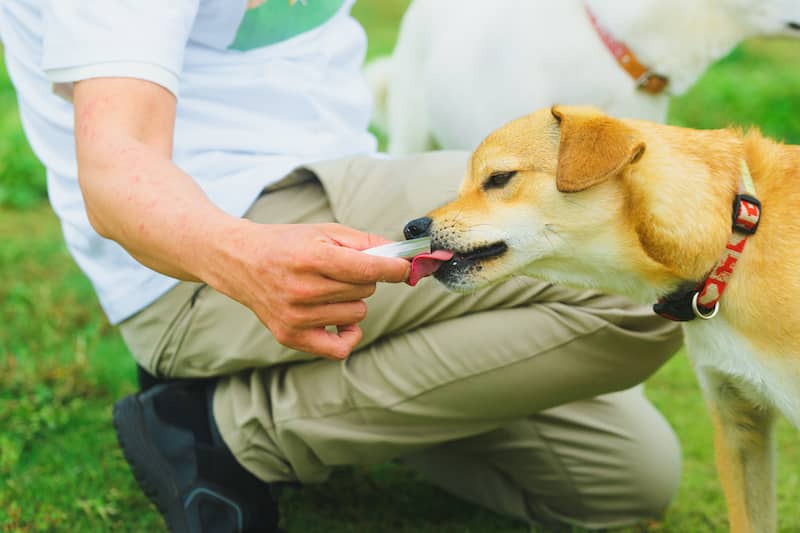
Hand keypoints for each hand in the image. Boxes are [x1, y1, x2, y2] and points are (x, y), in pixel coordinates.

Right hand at [206, 221, 409, 359]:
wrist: (241, 261)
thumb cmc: (287, 244)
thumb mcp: (324, 232)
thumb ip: (365, 243)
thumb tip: (401, 256)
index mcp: (312, 258)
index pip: (369, 269)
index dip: (394, 269)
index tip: (404, 267)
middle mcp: (303, 290)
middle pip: (366, 290)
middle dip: (362, 278)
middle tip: (339, 270)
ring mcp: (296, 316)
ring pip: (357, 314)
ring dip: (351, 301)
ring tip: (327, 289)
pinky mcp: (291, 336)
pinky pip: (340, 348)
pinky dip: (347, 334)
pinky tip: (338, 320)